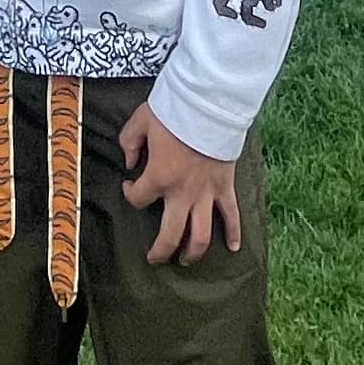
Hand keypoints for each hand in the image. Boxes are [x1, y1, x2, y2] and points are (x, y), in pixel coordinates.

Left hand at [119, 102, 242, 263]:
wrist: (210, 104)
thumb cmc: (174, 111)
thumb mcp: (141, 121)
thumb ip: (129, 142)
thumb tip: (129, 161)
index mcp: (159, 176)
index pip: (137, 199)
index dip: (129, 194)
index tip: (129, 185)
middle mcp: (182, 193)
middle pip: (170, 235)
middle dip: (161, 251)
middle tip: (155, 258)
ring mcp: (206, 193)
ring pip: (200, 234)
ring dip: (193, 252)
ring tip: (185, 260)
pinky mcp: (225, 187)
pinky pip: (231, 215)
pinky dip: (234, 233)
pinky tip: (233, 248)